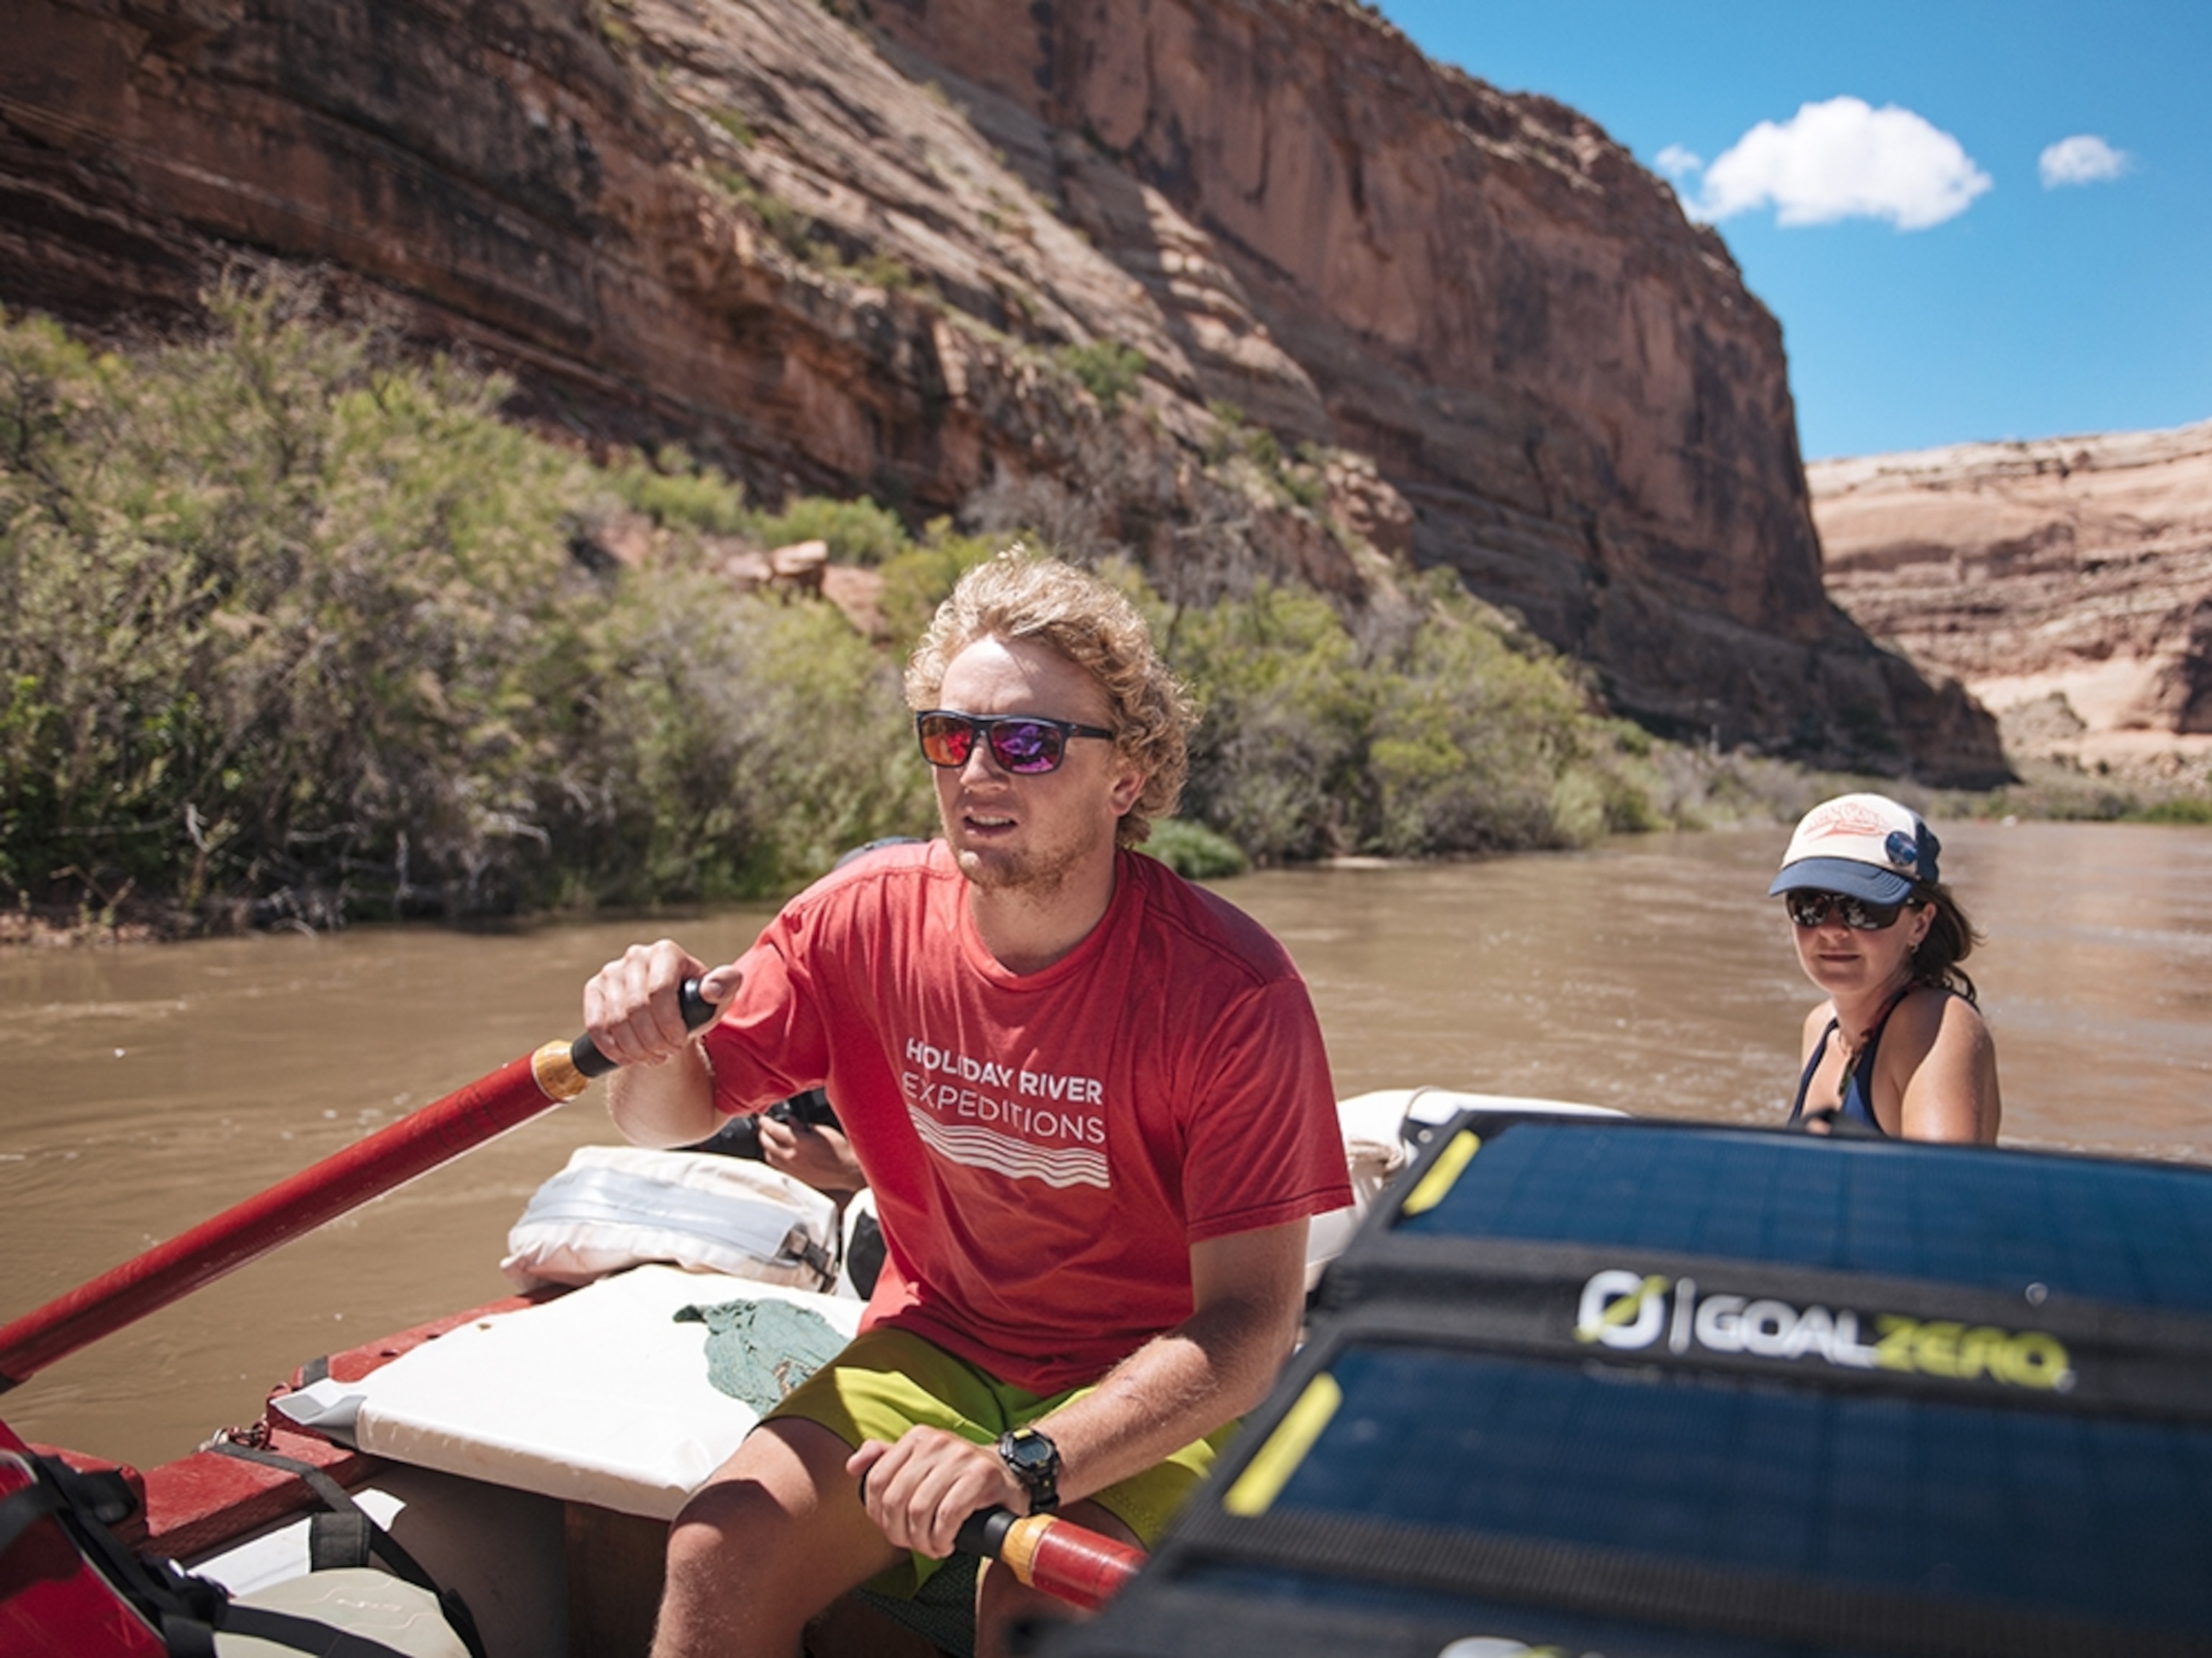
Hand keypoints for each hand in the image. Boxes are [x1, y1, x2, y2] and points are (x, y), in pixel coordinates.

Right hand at [581, 940, 741, 1067]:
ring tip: (652, 1058)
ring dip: (635, 1048)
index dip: (669, 1023)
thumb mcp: (718, 996)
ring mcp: (611, 971)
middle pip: (636, 1008)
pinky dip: (611, 1047)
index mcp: (666, 952)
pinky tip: (627, 1058)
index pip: (660, 991)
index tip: (680, 1042)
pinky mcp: (594, 989)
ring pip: (616, 1020)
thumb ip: (726, 985)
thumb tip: (712, 989)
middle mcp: (636, 955)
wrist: (669, 1012)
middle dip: (653, 1040)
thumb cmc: (696, 1003)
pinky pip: (595, 1024)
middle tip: (667, 1054)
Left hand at [757, 1115, 865, 1194]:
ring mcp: (792, 1169)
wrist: (849, 1170)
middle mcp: (792, 1157)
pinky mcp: (796, 1178)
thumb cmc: (840, 1149)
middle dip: (764, 1134)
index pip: (773, 1130)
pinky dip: (775, 1158)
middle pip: (767, 1144)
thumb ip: (802, 1126)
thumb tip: (791, 1121)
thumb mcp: (821, 1131)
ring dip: (768, 1147)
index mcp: (799, 1142)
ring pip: (770, 1157)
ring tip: (772, 1141)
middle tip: (765, 1128)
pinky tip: (781, 1154)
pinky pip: (778, 1167)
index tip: (763, 1119)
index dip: (766, 1123)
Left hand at [849, 1429, 1027, 1558]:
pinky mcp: (981, 1476)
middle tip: (912, 1544)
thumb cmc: (959, 1477)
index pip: (877, 1481)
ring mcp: (960, 1457)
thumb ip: (886, 1460)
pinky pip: (948, 1515)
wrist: (1009, 1474)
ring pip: (919, 1510)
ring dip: (922, 1540)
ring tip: (931, 1547)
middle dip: (899, 1533)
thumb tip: (853, 1466)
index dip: (878, 1515)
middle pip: (896, 1499)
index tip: (893, 1530)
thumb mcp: (921, 1462)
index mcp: (917, 1438)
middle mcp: (936, 1442)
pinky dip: (942, 1538)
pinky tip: (947, 1544)